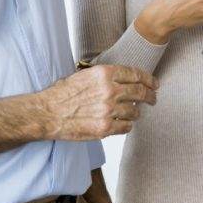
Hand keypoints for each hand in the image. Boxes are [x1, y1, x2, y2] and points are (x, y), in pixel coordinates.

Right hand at [39, 64, 157, 139]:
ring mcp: (108, 110)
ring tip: (133, 113)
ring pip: (134, 111)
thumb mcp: (84, 75)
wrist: (47, 113)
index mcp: (104, 73)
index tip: (154, 84)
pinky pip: (126, 127)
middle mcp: (109, 90)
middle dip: (150, 96)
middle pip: (140, 92)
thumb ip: (104, 76)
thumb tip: (122, 79)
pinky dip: (127, 126)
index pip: (136, 74)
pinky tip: (123, 124)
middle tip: (153, 99)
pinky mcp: (105, 128)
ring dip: (136, 113)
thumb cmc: (62, 94)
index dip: (149, 80)